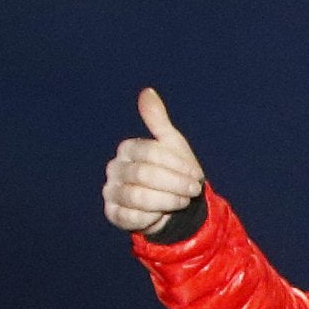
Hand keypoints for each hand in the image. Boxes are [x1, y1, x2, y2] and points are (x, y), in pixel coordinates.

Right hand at [103, 88, 205, 233]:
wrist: (174, 206)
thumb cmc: (172, 172)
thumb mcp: (171, 144)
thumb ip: (158, 120)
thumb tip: (147, 91)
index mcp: (127, 148)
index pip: (151, 152)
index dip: (177, 165)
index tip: (197, 175)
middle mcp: (114, 169)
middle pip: (144, 174)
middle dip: (175, 183)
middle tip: (193, 190)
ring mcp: (111, 192)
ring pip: (137, 196)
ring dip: (167, 200)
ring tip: (184, 201)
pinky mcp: (113, 214)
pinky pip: (131, 217)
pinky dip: (153, 216)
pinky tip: (164, 214)